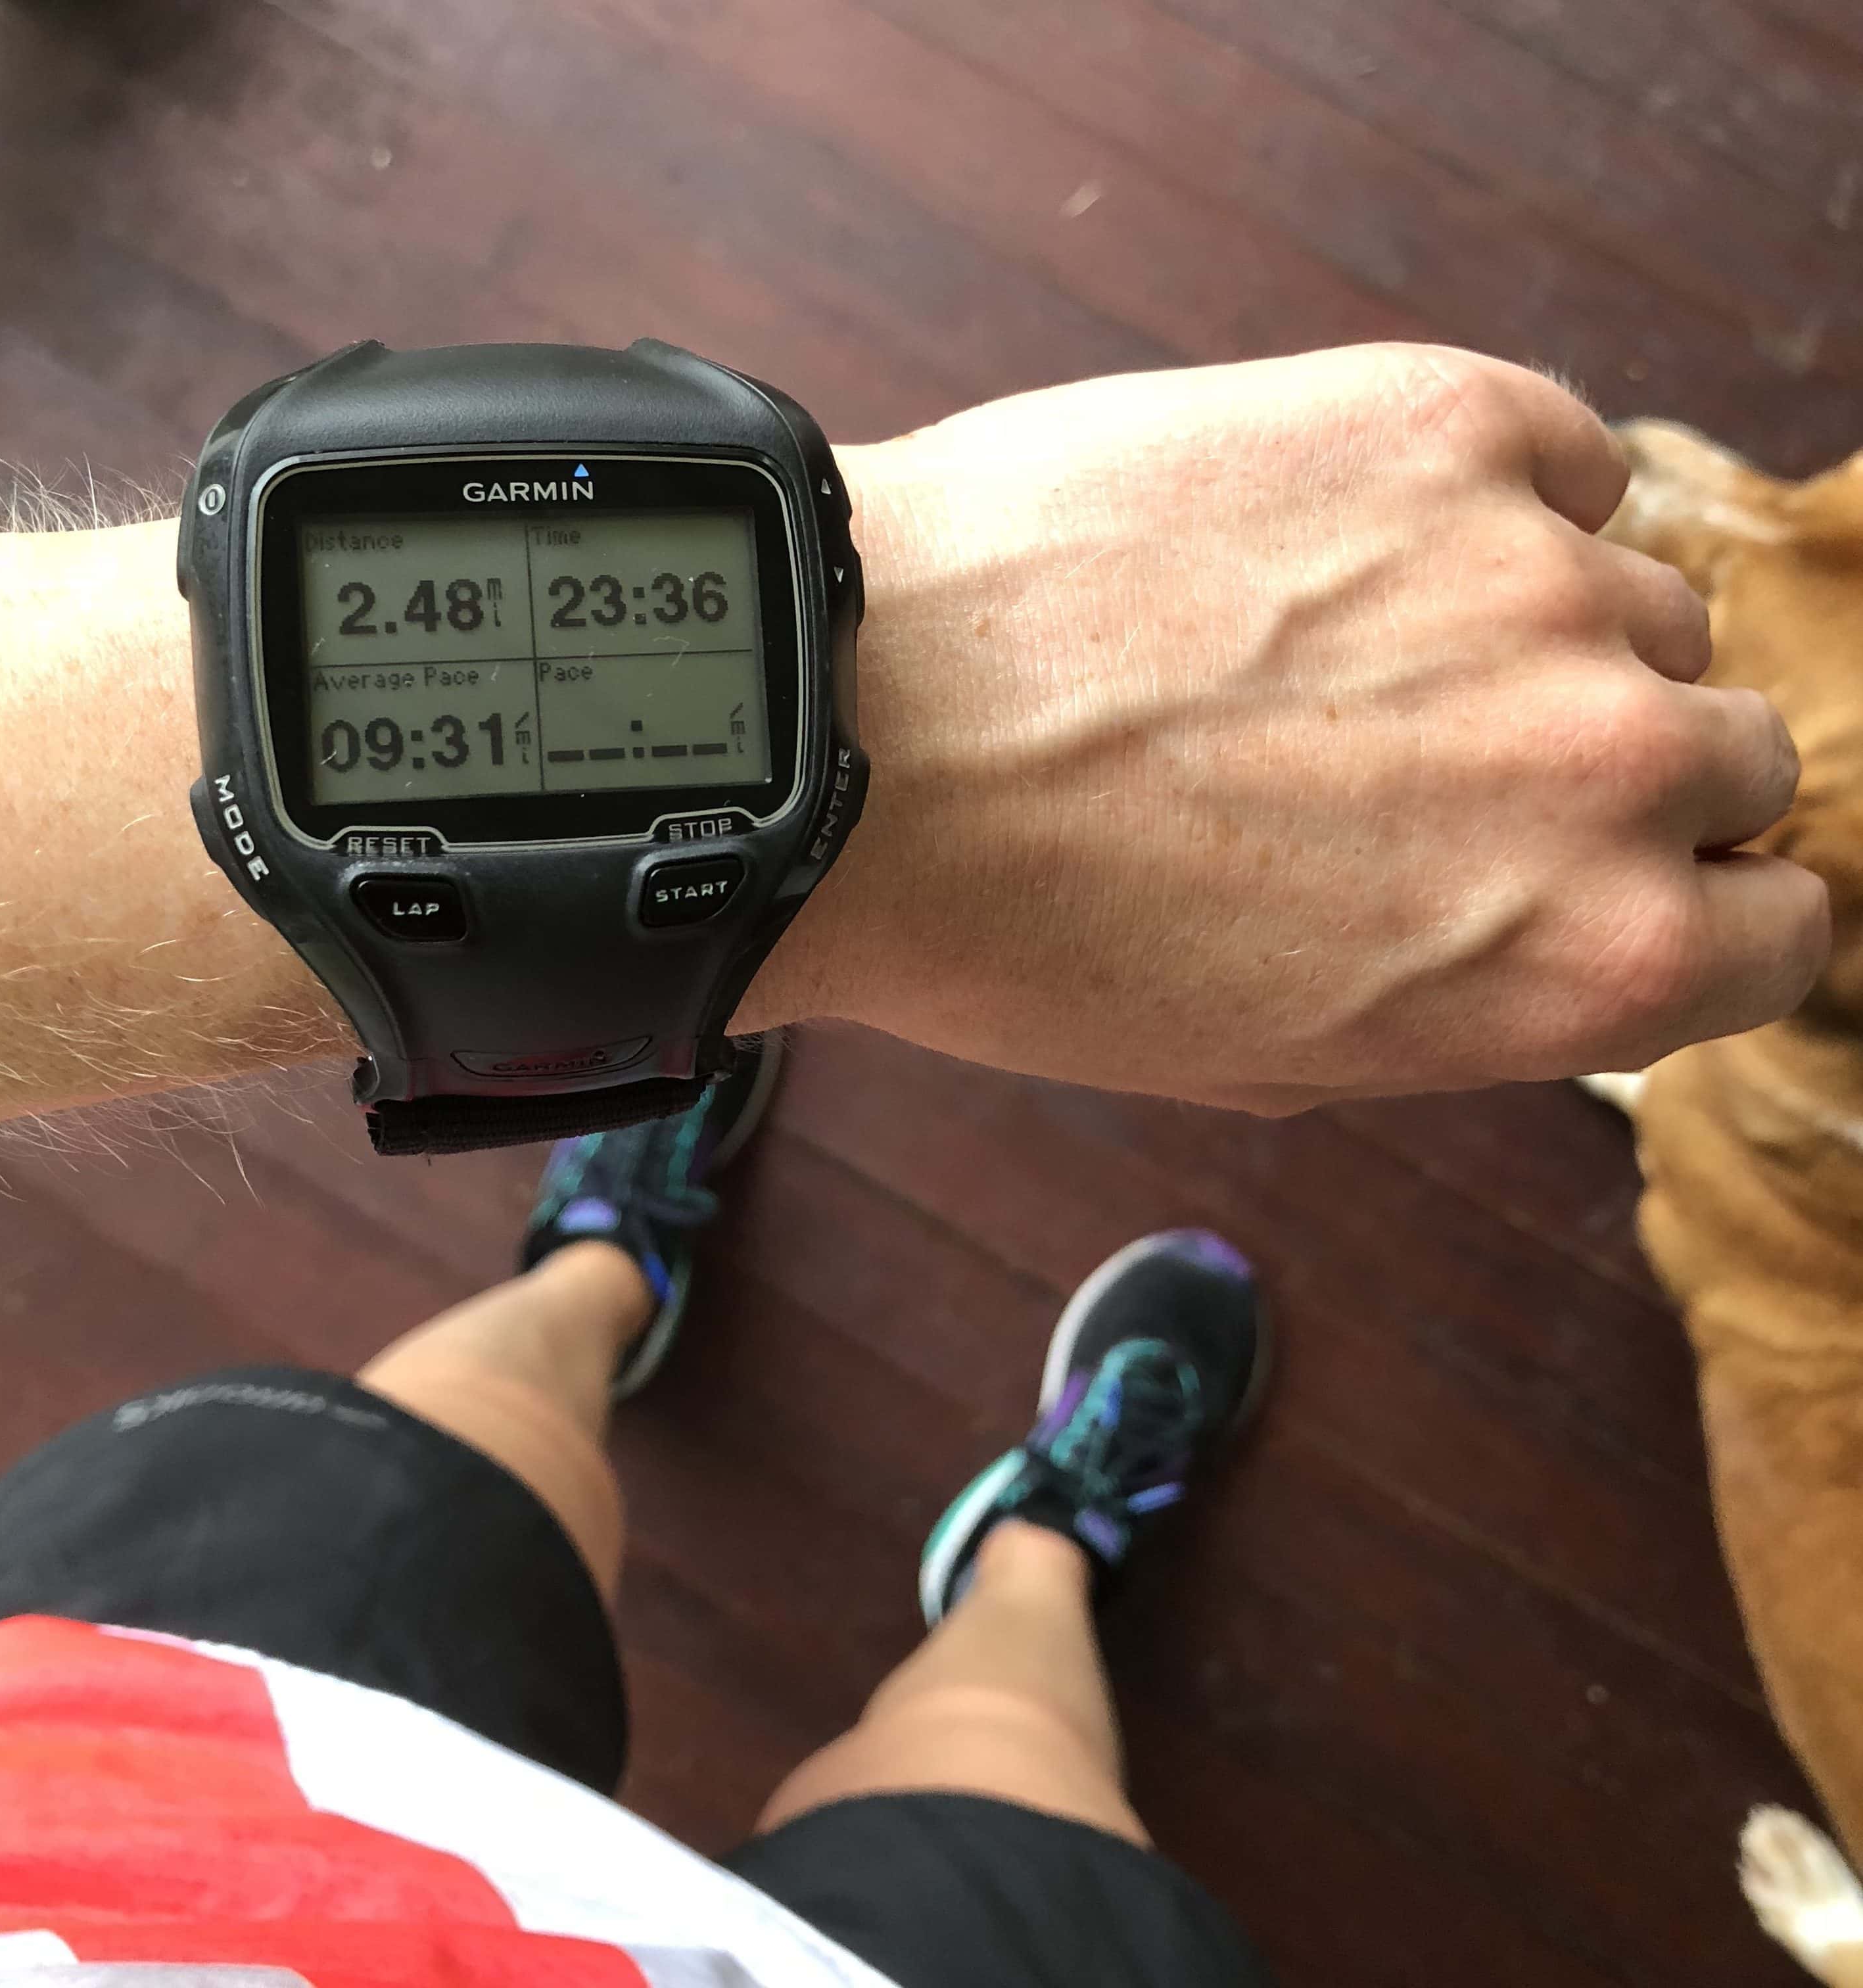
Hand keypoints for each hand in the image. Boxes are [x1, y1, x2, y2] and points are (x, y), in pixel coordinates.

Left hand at [771, 344, 1826, 1107]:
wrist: (865, 746)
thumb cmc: (1031, 935)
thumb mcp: (1273, 1056)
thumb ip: (1470, 994)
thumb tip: (1542, 922)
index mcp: (1592, 967)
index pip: (1785, 930)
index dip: (1701, 904)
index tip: (1625, 875)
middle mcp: (1616, 769)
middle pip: (1729, 753)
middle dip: (1613, 773)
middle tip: (1442, 761)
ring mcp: (1538, 577)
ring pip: (1640, 598)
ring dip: (1532, 631)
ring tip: (1342, 648)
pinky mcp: (1445, 420)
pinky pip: (1563, 460)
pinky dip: (1490, 500)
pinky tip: (1347, 542)